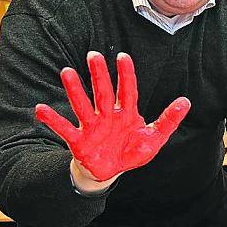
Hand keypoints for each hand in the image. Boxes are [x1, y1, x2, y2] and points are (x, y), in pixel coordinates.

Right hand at [35, 52, 190, 181]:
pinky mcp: (79, 141)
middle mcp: (107, 115)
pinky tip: (40, 109)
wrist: (111, 171)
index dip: (126, 75)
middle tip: (93, 55)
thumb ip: (168, 120)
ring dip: (75, 90)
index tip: (123, 56)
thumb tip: (186, 101)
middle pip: (103, 92)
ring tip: (67, 72)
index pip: (127, 90)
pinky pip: (65, 128)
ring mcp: (92, 127)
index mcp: (127, 113)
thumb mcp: (154, 138)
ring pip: (82, 105)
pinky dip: (53, 120)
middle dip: (98, 75)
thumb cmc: (131, 151)